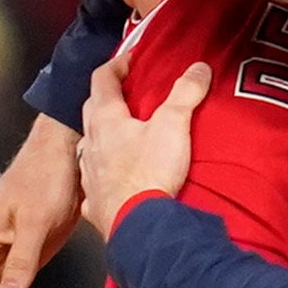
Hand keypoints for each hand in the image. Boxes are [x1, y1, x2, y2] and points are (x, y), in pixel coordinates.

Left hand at [78, 57, 207, 241]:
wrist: (138, 226)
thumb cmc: (149, 173)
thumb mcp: (172, 125)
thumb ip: (185, 93)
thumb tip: (198, 69)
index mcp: (105, 120)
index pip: (101, 79)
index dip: (115, 64)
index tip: (130, 61)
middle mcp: (90, 144)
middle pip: (92, 110)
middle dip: (108, 98)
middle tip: (128, 94)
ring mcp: (89, 174)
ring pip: (91, 146)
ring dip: (105, 137)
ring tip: (126, 136)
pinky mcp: (95, 202)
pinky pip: (95, 183)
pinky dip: (104, 176)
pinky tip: (116, 180)